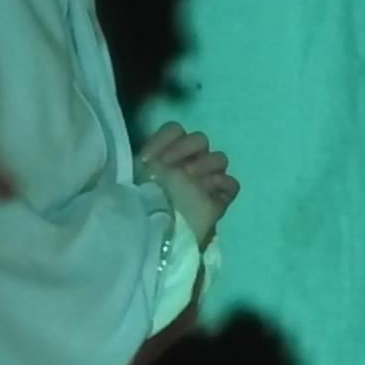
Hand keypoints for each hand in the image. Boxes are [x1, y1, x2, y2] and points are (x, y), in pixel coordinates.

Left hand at [142, 123, 237, 245]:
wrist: (150, 234)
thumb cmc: (138, 205)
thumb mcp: (132, 177)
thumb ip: (145, 158)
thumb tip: (152, 156)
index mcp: (166, 155)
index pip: (176, 130)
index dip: (165, 139)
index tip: (149, 158)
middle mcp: (187, 164)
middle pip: (200, 139)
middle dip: (184, 149)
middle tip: (169, 167)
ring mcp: (204, 182)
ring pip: (219, 158)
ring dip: (204, 165)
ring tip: (188, 179)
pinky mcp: (218, 201)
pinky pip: (232, 185)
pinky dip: (223, 184)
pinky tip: (207, 190)